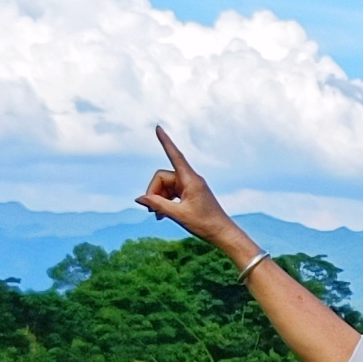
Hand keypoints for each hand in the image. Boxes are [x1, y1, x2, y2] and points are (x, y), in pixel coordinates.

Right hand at [135, 127, 251, 255]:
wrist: (223, 234)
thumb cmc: (205, 224)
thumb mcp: (178, 215)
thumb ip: (157, 205)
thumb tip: (139, 199)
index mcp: (191, 179)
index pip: (175, 155)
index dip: (165, 142)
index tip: (158, 127)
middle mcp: (190, 179)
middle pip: (162, 177)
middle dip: (154, 192)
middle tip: (152, 211)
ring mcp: (190, 187)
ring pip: (165, 186)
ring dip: (158, 199)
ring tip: (157, 216)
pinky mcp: (190, 194)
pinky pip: (171, 193)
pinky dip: (165, 202)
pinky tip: (161, 216)